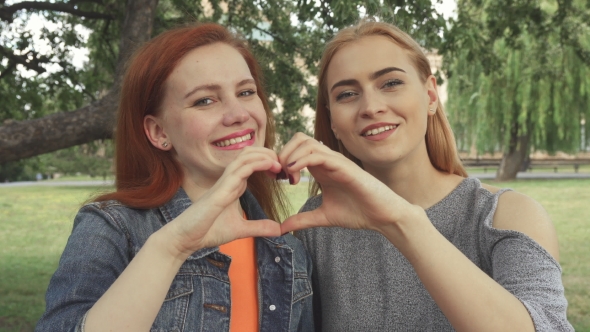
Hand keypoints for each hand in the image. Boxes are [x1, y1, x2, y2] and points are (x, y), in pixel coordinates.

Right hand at [165, 147, 282, 257]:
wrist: (186, 239)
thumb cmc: (208, 231)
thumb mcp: (240, 230)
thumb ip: (259, 227)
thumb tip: (279, 230)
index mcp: (233, 185)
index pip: (252, 163)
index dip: (268, 162)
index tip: (283, 172)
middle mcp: (229, 180)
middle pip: (249, 153)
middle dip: (268, 154)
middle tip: (284, 164)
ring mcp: (224, 182)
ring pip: (245, 156)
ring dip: (264, 155)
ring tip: (279, 163)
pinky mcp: (220, 190)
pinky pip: (240, 170)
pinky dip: (257, 164)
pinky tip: (270, 167)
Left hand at [278, 133, 420, 234]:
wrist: (382, 217)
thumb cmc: (358, 212)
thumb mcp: (323, 217)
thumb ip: (302, 220)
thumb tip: (281, 228)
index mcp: (321, 169)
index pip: (296, 149)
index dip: (282, 160)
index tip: (279, 181)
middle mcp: (328, 160)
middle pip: (298, 139)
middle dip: (283, 153)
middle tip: (281, 175)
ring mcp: (336, 161)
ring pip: (306, 142)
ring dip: (291, 155)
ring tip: (288, 176)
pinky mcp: (344, 166)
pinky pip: (319, 154)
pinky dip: (302, 160)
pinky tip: (295, 174)